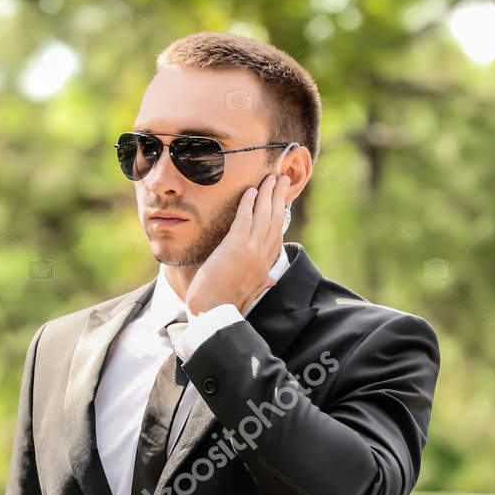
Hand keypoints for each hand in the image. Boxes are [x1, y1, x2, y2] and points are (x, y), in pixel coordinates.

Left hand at [183, 171, 288, 316]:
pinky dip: (249, 203)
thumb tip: (272, 280)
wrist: (213, 316)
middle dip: (279, 197)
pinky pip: (245, 219)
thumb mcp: (249, 295)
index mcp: (265, 268)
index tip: (282, 200)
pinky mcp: (236, 248)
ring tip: (270, 178)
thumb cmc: (225, 307)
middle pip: (275, 220)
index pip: (277, 236)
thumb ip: (261, 284)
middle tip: (281, 179)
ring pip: (264, 216)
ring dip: (267, 194)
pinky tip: (250, 190)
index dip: (280, 215)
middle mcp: (263, 257)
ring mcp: (251, 252)